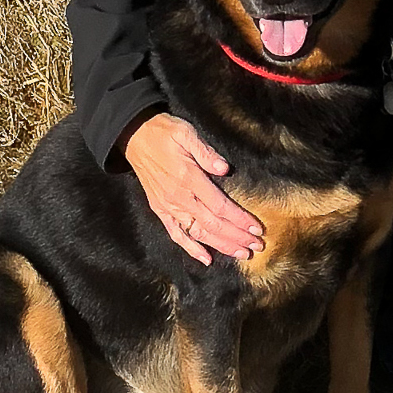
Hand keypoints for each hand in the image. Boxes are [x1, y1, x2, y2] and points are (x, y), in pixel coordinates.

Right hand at [124, 113, 262, 265]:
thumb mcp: (186, 133)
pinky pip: (176, 234)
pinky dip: (191, 249)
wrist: (134, 136)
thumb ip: (205, 152)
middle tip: (258, 246)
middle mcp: (179, 197)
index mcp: (188, 178)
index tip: (257, 228)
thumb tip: (224, 168)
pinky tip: (206, 259)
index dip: (240, 219)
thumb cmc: (164, 132)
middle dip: (237, 237)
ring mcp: (168, 207)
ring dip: (221, 246)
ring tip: (241, 254)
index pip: (220, 206)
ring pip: (198, 233)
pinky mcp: (160, 210)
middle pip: (213, 224)